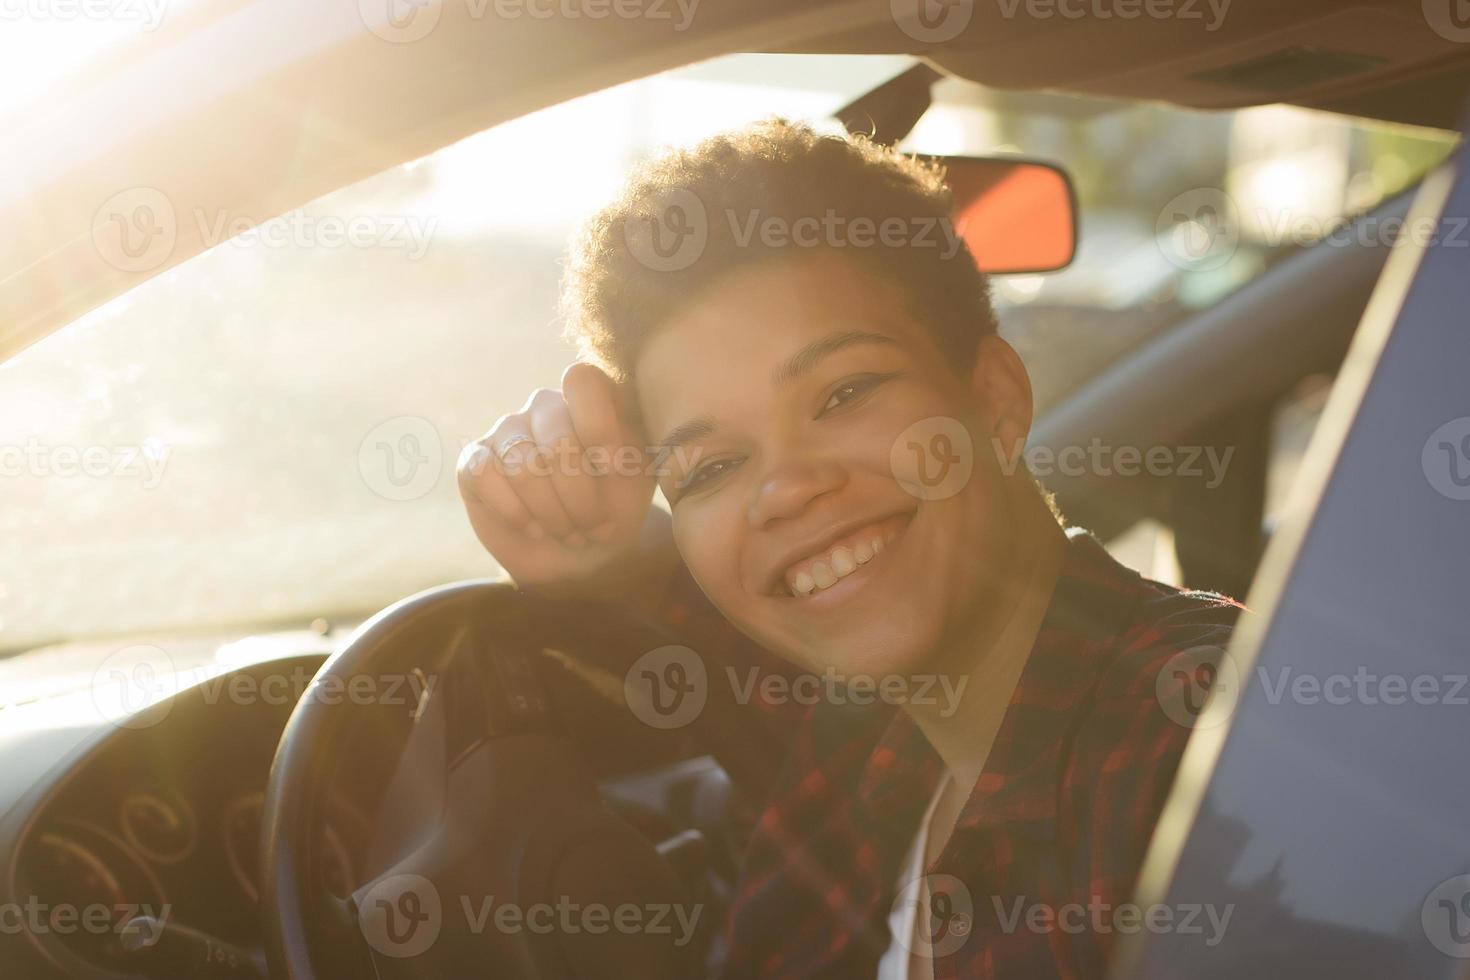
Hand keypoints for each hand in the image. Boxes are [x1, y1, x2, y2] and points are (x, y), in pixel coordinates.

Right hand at [456, 362, 670, 601]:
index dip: (598, 427)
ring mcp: (507, 429)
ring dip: (552, 514)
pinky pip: (484, 476)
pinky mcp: (474, 460)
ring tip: (569, 533)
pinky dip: (514, 513)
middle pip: (557, 443)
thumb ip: (631, 448)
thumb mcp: (638, 478)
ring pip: (523, 468)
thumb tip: (611, 450)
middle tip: (594, 529)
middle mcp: (545, 405)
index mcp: (589, 397)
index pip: (582, 381)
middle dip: (581, 499)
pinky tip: (533, 528)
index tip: (613, 470)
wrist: (582, 551)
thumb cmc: (616, 507)